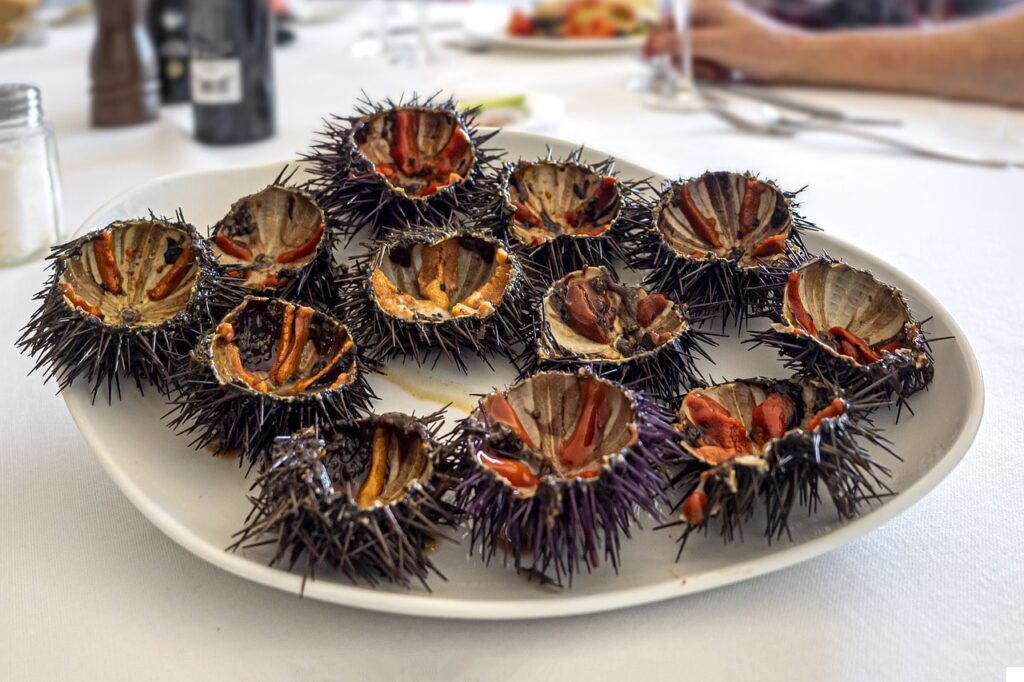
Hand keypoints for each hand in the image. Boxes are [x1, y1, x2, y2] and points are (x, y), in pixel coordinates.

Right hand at [643, 1, 807, 81]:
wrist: (792, 62)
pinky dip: (710, 74)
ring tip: (719, 71)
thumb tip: (655, 44)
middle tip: (702, 68)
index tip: (650, 56)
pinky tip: (725, 74)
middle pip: (675, 42)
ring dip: (699, 69)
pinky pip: (702, 66)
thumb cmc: (765, 48)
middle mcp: (709, 21)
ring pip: (688, 57)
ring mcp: (715, 38)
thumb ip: (683, 43)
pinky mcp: (721, 53)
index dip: (657, 39)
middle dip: (685, 59)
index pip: (668, 21)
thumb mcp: (718, 45)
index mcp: (707, 9)